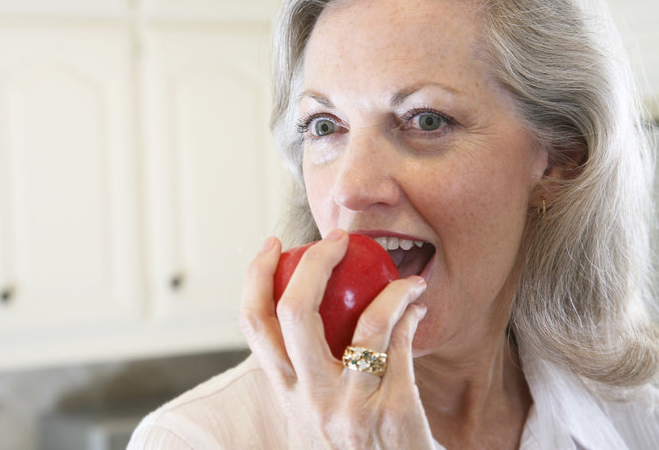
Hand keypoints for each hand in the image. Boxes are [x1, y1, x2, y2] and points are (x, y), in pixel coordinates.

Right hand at [239, 229, 434, 448]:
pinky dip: (410, 315)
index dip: (256, 276)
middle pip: (295, 312)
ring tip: (405, 277)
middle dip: (315, 263)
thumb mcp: (315, 406)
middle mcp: (311, 398)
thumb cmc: (355, 439)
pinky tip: (415, 307)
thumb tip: (310, 294)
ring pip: (367, 325)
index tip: (272, 245)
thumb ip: (306, 362)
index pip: (254, 323)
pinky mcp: (394, 410)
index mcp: (285, 392)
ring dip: (392, 289)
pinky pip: (403, 344)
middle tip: (336, 239)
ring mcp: (352, 406)